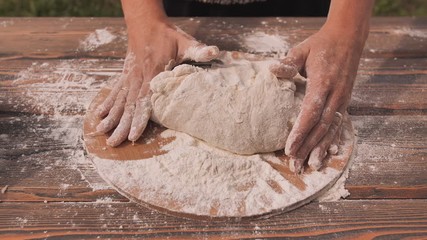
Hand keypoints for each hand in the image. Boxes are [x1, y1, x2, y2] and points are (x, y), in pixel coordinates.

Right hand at [95, 19, 218, 146]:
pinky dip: (107, 103)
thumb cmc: (167, 35)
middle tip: (112, 143)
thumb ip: (198, 50)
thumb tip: (214, 52)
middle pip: (128, 106)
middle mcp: (137, 78)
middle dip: (120, 126)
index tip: (133, 136)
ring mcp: (129, 76)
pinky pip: (115, 91)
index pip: (144, 101)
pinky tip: (99, 114)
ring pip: (119, 100)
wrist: (146, 22)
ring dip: (111, 117)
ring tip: (100, 132)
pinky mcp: (125, 74)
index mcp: (151, 74)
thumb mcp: (185, 41)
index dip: (139, 119)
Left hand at [271, 25, 365, 172]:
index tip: (289, 149)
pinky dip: (332, 141)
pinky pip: (338, 125)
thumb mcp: (302, 49)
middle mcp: (335, 95)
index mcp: (322, 83)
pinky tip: (327, 154)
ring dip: (320, 149)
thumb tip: (272, 70)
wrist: (348, 39)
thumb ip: (289, 62)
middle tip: (296, 165)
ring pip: (331, 129)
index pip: (310, 113)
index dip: (300, 133)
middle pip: (320, 127)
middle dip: (307, 147)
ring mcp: (342, 100)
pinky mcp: (345, 102)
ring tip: (311, 165)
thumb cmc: (321, 45)